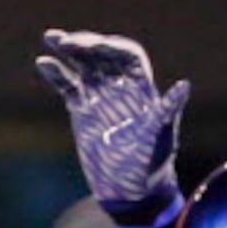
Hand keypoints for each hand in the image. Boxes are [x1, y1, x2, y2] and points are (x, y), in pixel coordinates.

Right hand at [34, 30, 189, 216]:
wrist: (128, 189)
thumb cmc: (150, 164)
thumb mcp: (160, 137)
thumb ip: (168, 110)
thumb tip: (183, 86)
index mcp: (141, 89)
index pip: (127, 56)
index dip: (111, 48)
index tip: (93, 47)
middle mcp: (120, 87)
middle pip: (103, 56)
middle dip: (86, 44)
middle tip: (67, 40)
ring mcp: (99, 97)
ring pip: (84, 65)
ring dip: (69, 50)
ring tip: (52, 38)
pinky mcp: (81, 110)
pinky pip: (68, 85)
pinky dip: (57, 73)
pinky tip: (43, 62)